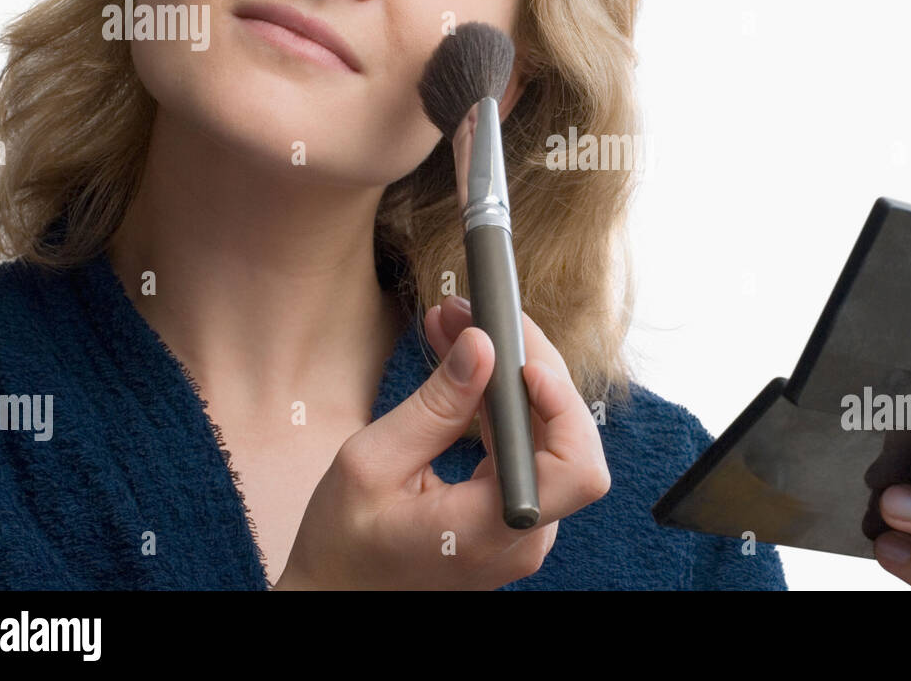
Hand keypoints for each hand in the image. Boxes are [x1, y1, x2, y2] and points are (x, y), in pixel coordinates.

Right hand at [275, 295, 610, 589]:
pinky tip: (464, 365)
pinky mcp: (512, 517)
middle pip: (566, 437)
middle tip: (473, 314)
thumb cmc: (342, 544)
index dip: (563, 406)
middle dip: (525, 363)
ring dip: (509, 375)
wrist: (336, 596)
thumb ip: (435, 405)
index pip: (574, 468)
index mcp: (488, 530)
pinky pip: (525, 449)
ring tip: (456, 325)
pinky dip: (500, 402)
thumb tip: (482, 346)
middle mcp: (522, 535)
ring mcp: (522, 528)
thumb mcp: (370, 464)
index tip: (523, 360)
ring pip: (547, 436)